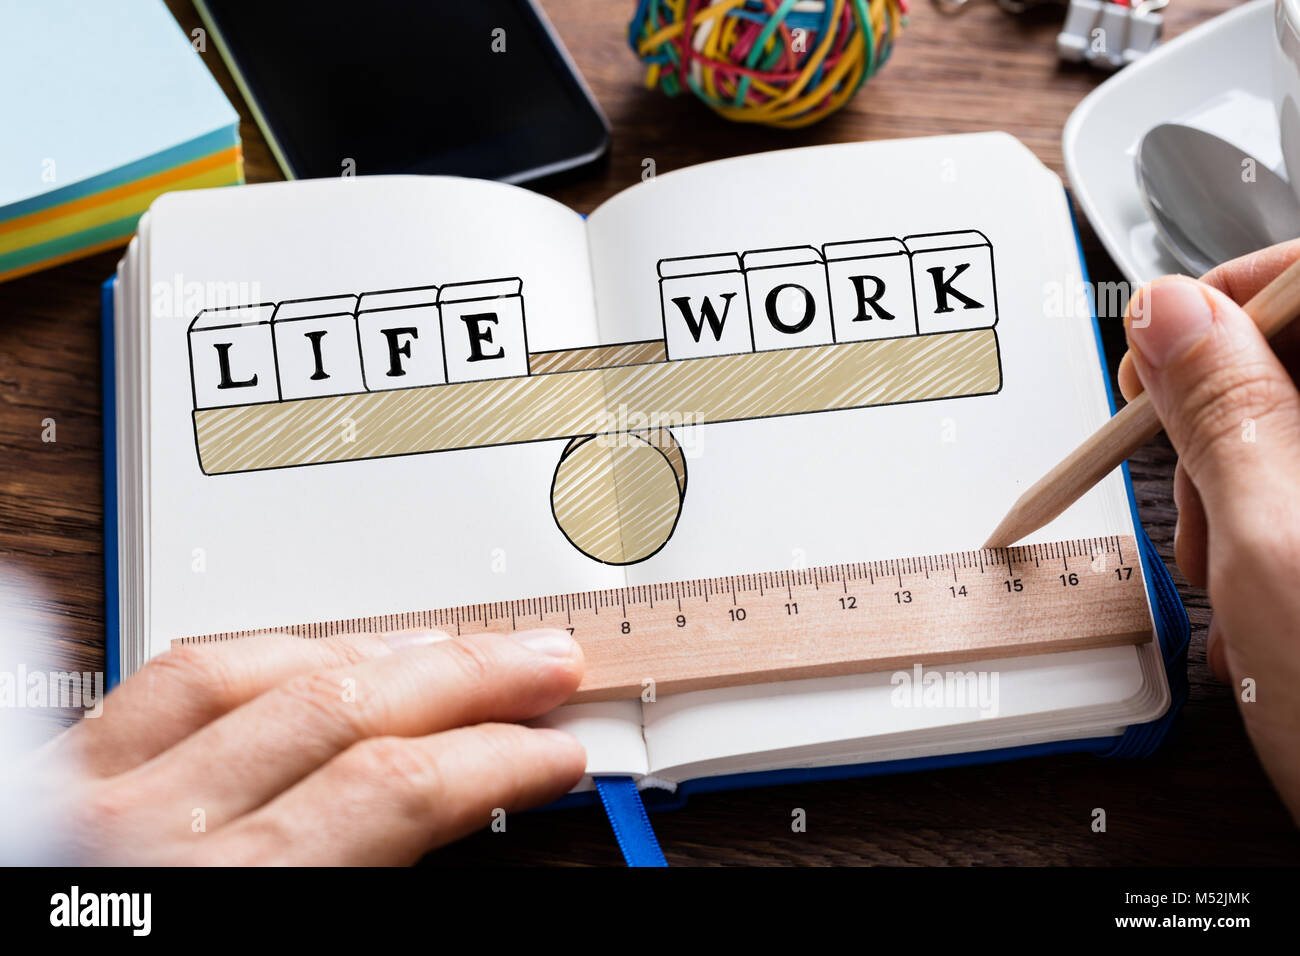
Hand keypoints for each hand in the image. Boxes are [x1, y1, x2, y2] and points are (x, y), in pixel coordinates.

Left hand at [19, 629, 585, 863]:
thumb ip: (374, 881)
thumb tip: (459, 821)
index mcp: (231, 900)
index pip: (398, 793)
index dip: (500, 762)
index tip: (555, 754)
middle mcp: (157, 839)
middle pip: (348, 712)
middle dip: (472, 679)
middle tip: (544, 666)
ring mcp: (99, 795)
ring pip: (269, 675)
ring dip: (386, 656)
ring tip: (460, 649)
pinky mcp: (63, 774)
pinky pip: (182, 674)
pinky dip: (276, 651)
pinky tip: (324, 651)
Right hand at [1119, 240, 1299, 821]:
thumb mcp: (1276, 541)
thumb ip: (1221, 407)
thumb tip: (1171, 309)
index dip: (1233, 292)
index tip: (1163, 340)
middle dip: (1222, 413)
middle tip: (1190, 484)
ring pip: (1294, 426)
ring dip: (1234, 483)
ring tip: (1224, 566)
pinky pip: (1297, 487)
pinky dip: (1258, 525)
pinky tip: (1254, 586)